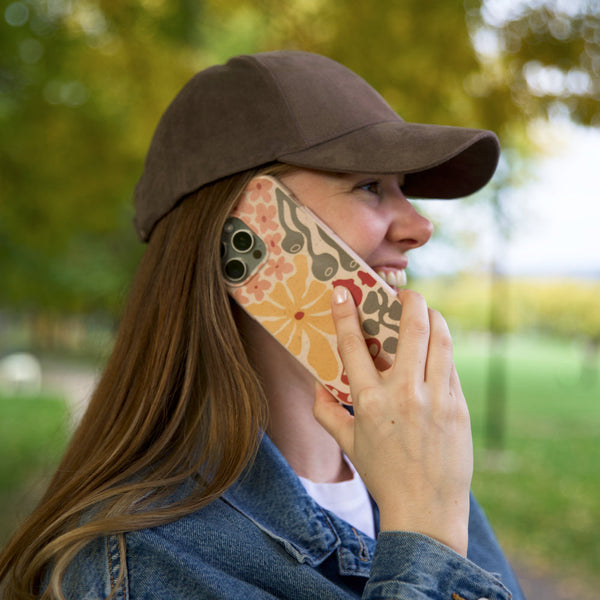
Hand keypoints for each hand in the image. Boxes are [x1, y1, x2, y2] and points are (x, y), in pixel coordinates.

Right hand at [313, 287, 472, 555]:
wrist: (426, 510)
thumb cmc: (383, 475)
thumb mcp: (349, 444)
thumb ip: (327, 413)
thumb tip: (316, 387)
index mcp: (371, 401)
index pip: (355, 346)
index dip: (346, 313)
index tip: (344, 291)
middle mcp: (405, 394)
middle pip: (412, 329)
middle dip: (409, 300)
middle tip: (405, 292)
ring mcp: (437, 398)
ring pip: (441, 340)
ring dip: (434, 318)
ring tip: (427, 312)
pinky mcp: (459, 406)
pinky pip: (451, 366)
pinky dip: (443, 350)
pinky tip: (437, 350)